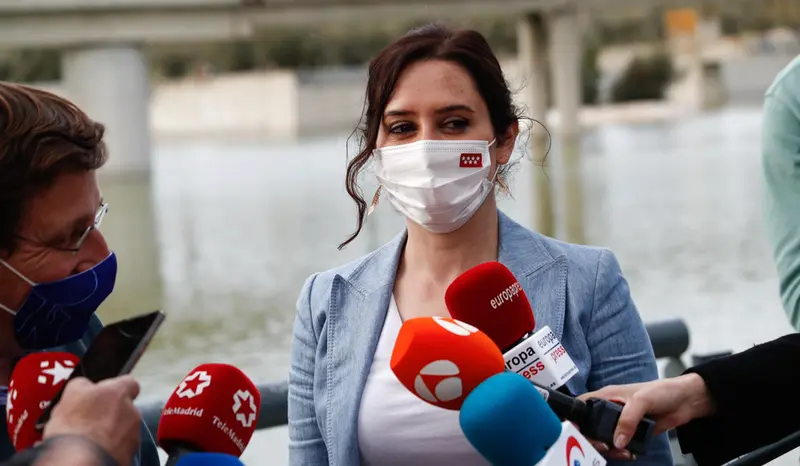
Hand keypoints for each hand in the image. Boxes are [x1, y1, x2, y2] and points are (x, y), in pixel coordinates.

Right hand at [43, 376, 141, 465]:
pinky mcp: (130, 455)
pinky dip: (110, 449)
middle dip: (111, 414)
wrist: (82, 462)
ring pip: (124, 430)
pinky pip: (121, 448)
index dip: (116, 389)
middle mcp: (132, 412)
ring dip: (111, 433)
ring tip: (89, 440)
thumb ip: (83, 385)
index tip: (103, 396)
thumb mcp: (71, 394)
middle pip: (125, 409)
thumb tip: (87, 386)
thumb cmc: (75, 425)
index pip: (129, 383)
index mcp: (119, 393)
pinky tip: (95, 451)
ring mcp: (134, 435)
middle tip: (90, 422)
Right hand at [577, 374, 714, 460]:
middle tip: (603, 446)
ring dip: (610, 449)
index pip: (582, 405)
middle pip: (591, 428)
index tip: (574, 430)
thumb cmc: (662, 391)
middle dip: (593, 440)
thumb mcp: (641, 401)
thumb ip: (627, 420)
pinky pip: (621, 447)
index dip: (575, 417)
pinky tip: (631, 453)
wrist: (686, 402)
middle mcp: (610, 410)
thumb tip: (616, 441)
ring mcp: (621, 423)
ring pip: (605, 440)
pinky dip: (622, 453)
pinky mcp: (632, 434)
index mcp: (607, 396)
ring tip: (622, 452)